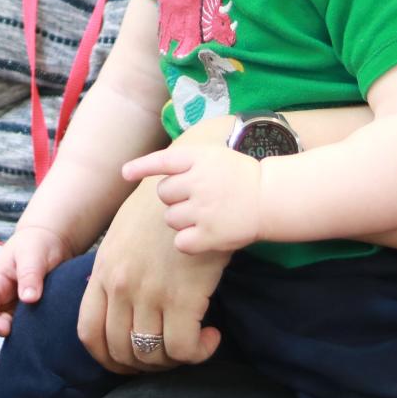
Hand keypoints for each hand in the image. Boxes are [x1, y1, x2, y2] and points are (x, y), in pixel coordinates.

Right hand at [0, 225, 73, 336]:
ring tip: (30, 331)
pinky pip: (18, 325)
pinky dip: (23, 331)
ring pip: (0, 324)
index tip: (5, 329)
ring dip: (11, 332)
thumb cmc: (38, 242)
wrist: (51, 240)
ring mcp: (11, 303)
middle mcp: (0, 294)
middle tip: (16, 333)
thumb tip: (28, 299)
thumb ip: (30, 275)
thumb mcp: (33, 254)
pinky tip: (37, 330)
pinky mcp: (25, 309)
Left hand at [78, 177, 226, 373]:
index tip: (127, 362)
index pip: (88, 332)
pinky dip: (198, 352)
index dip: (106, 358)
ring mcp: (150, 293)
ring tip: (190, 345)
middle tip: (166, 356)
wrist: (195, 189)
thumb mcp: (123, 238)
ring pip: (152, 354)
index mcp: (104, 272)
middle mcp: (121, 286)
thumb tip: (110, 301)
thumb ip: (113, 271)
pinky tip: (210, 336)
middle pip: (120, 350)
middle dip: (142, 365)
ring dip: (173, 361)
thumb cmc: (162, 212)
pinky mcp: (183, 296)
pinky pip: (183, 348)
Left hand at [122, 140, 261, 252]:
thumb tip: (154, 171)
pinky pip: (181, 242)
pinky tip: (203, 235)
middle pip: (163, 193)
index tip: (125, 173)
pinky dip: (188, 242)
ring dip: (181, 219)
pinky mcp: (211, 234)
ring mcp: (204, 209)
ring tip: (204, 215)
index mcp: (198, 159)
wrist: (270, 197)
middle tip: (197, 199)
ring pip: (170, 218)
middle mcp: (198, 182)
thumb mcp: (214, 155)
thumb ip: (186, 161)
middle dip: (174, 198)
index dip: (141, 167)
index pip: (162, 161)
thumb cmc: (240, 176)